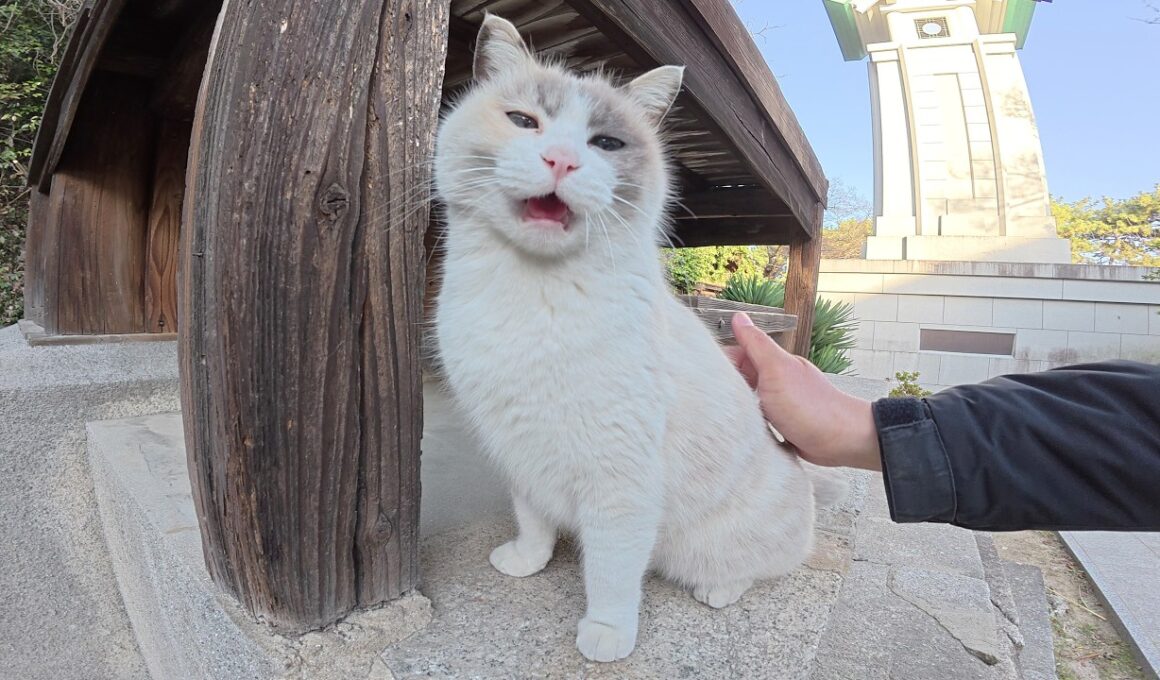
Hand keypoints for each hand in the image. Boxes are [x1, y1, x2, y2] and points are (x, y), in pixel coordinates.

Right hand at [726, 313, 881, 470]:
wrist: (840, 441)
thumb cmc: (810, 406)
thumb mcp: (776, 370)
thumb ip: (756, 343)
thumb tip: (739, 317)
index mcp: (774, 363)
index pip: (738, 354)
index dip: (722, 362)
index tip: (707, 375)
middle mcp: (776, 380)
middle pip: (741, 377)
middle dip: (727, 386)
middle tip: (713, 399)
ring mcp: (780, 403)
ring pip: (748, 400)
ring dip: (737, 406)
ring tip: (724, 415)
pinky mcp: (782, 424)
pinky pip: (758, 421)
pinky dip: (750, 424)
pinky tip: (742, 430)